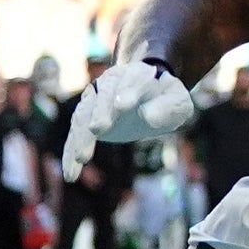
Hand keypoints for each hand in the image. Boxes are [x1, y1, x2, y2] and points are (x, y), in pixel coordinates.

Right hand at [61, 57, 194, 174]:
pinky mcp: (85, 120)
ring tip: (82, 158)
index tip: (124, 106)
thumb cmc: (166, 100)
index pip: (132, 79)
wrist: (149, 100)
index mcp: (137, 74)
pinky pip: (74, 135)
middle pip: (103, 95)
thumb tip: (148, 117)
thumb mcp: (178, 103)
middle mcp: (111, 83)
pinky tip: (71, 173)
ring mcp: (94, 101)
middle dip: (100, 112)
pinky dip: (71, 153)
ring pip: (83, 116)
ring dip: (81, 137)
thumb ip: (168, 107)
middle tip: (98, 129)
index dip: (127, 92)